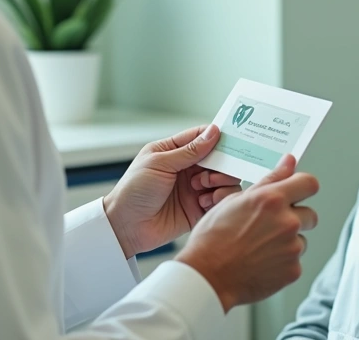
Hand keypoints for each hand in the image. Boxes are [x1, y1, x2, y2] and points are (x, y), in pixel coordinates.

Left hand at [103, 125, 244, 257]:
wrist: (126, 226)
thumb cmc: (134, 190)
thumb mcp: (159, 163)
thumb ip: (189, 150)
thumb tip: (213, 132)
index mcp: (174, 151)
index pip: (202, 136)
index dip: (217, 136)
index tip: (232, 139)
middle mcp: (188, 168)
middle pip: (219, 158)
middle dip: (222, 163)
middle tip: (212, 172)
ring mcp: (195, 188)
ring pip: (224, 179)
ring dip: (220, 181)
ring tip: (204, 187)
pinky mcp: (200, 209)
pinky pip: (221, 200)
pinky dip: (220, 199)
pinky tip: (204, 202)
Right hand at [175, 155, 319, 311]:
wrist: (207, 276)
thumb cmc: (213, 239)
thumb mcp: (235, 200)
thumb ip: (269, 181)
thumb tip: (289, 163)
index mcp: (272, 200)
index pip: (309, 183)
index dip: (303, 187)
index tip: (296, 191)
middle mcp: (287, 222)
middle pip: (310, 215)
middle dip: (295, 218)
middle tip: (270, 226)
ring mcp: (292, 248)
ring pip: (300, 240)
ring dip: (287, 242)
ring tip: (259, 247)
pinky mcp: (293, 270)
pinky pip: (294, 262)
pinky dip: (282, 262)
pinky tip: (260, 262)